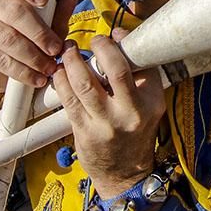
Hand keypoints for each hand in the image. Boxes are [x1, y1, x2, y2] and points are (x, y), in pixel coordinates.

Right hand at [0, 0, 77, 92]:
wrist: (6, 70)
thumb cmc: (33, 41)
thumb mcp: (52, 27)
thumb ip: (60, 12)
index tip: (43, 0)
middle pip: (15, 11)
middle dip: (39, 32)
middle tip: (55, 49)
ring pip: (8, 38)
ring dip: (33, 56)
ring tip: (49, 68)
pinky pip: (1, 59)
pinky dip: (22, 71)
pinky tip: (36, 78)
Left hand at [54, 31, 164, 198]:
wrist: (124, 174)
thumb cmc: (134, 132)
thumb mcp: (148, 105)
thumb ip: (138, 74)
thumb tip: (119, 37)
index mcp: (151, 102)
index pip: (140, 65)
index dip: (121, 45)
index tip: (110, 36)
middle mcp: (131, 112)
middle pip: (115, 70)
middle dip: (99, 48)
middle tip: (91, 41)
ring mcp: (106, 123)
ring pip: (85, 83)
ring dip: (73, 62)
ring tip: (69, 52)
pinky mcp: (85, 131)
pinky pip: (69, 100)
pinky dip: (61, 81)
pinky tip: (60, 73)